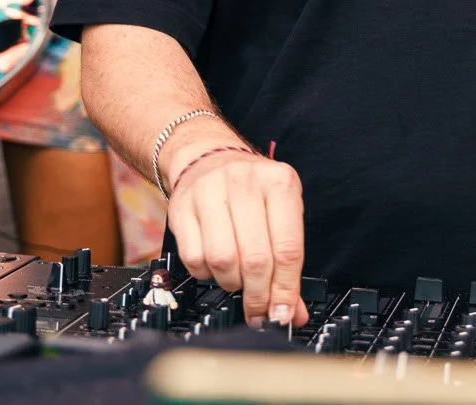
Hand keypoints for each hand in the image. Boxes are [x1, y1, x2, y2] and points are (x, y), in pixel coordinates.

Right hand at [166, 149, 306, 326]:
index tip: (281, 315)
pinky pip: (195, 259)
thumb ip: (288, 265)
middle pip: (256, 259)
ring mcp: (210, 192)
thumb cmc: (251, 193)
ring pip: (223, 261)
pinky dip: (207, 274)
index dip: (285, 290)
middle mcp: (246, 182)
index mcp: (280, 182)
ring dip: (232, 283)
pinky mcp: (182, 207)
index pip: (288, 249)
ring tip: (237, 279)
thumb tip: (293, 314)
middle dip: (258, 295)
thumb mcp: (280, 215)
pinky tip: (215, 266)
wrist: (207, 159)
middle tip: (259, 312)